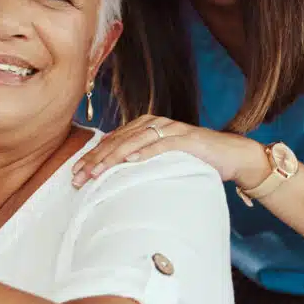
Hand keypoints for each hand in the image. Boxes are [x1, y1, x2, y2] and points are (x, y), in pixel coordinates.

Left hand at [70, 115, 269, 187]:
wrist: (230, 155)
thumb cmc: (192, 160)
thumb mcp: (159, 161)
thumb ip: (138, 163)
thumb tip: (110, 179)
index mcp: (143, 127)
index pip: (110, 142)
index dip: (91, 158)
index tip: (74, 176)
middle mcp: (153, 124)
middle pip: (117, 142)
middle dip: (95, 160)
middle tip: (78, 178)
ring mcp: (169, 129)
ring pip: (134, 142)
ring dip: (113, 157)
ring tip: (97, 172)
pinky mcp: (186, 139)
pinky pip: (161, 145)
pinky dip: (145, 153)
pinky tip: (130, 162)